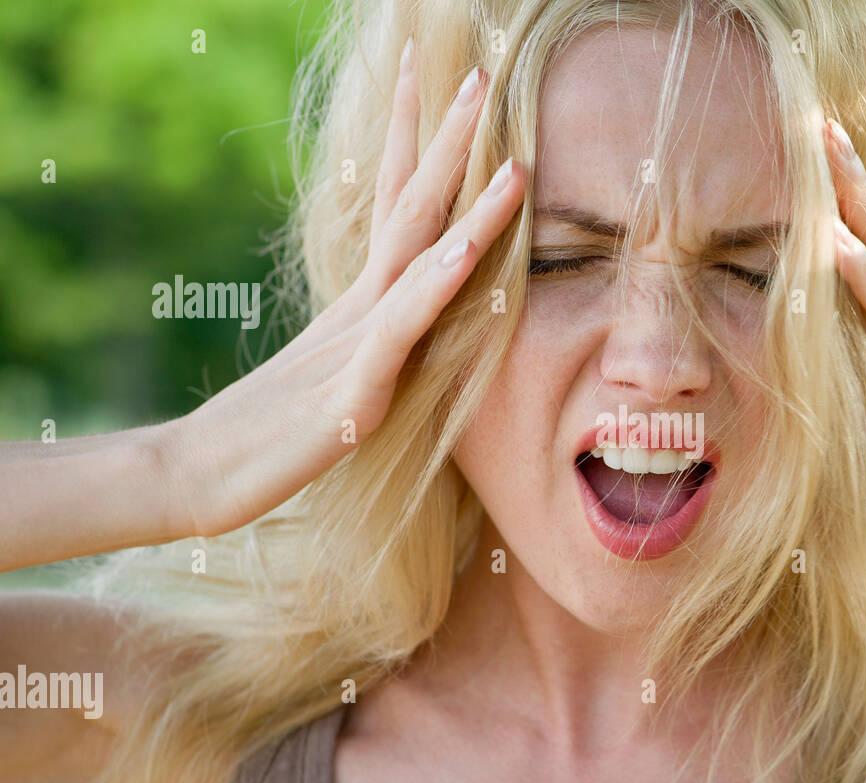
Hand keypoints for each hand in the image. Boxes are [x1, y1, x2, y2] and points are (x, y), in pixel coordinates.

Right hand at [171, 41, 524, 536]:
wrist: (205, 472)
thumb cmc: (272, 429)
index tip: (446, 82)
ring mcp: (359, 344)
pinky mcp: (355, 392)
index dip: (421, 141)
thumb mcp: (343, 375)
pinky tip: (462, 249)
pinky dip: (433, 287)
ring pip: (417, 260)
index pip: (397, 203)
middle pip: (412, 207)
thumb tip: (415, 318)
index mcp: (365, 301)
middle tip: (481, 74)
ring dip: (465, 206)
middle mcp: (364, 307)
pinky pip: (400, 330)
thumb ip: (381, 342)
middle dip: (449, 140)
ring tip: (508, 156)